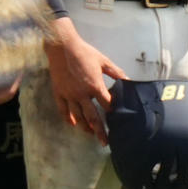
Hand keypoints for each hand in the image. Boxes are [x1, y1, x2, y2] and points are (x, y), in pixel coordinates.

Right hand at [45, 20, 126, 141]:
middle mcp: (82, 94)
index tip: (117, 117)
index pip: (106, 104)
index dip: (112, 111)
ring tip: (91, 134)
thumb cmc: (84, 53)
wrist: (62, 47)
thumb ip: (116, 73)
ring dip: (85, 127)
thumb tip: (128, 82)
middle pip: (92, 117)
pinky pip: (63, 110)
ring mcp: (69, 95)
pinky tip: (73, 124)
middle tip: (105, 142)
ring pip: (78, 116)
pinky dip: (68, 118)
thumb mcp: (103, 61)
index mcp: (94, 85)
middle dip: (99, 131)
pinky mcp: (59, 93)